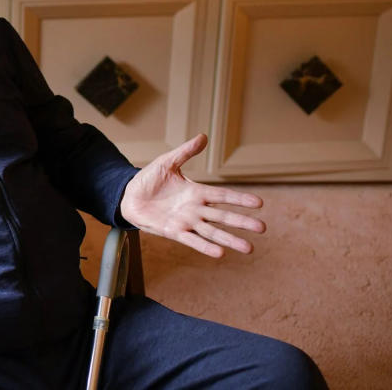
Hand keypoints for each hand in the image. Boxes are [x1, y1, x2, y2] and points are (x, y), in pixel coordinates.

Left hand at [119, 134, 264, 257]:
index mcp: (196, 192)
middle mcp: (195, 209)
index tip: (259, 203)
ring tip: (249, 248)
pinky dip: (205, 247)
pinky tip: (220, 253)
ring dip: (230, 240)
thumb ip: (185, 152)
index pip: (223, 195)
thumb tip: (203, 136)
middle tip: (262, 228)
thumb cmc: (149, 179)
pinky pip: (191, 241)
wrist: (128, 195)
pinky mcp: (173, 231)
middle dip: (242, 222)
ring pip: (212, 232)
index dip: (240, 199)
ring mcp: (186, 221)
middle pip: (223, 216)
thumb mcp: (167, 162)